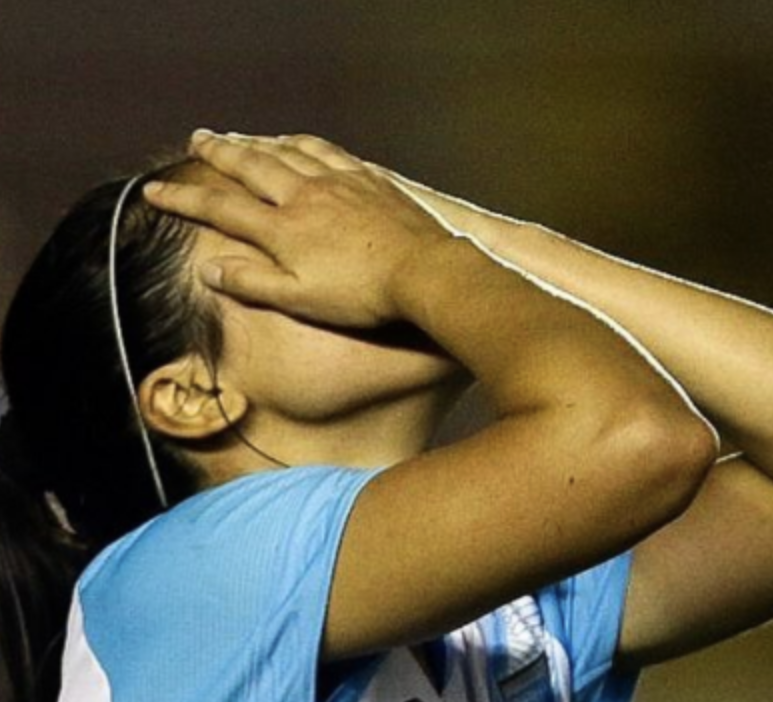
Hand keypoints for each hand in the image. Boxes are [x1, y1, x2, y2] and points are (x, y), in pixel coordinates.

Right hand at [142, 131, 458, 327]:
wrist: (425, 273)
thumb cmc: (363, 296)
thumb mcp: (300, 299)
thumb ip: (251, 282)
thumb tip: (207, 270)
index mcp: (281, 229)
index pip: (219, 208)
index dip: (183, 198)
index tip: (153, 191)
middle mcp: (302, 196)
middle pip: (250, 166)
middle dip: (218, 153)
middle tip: (197, 140)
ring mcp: (337, 183)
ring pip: (285, 152)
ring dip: (255, 142)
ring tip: (236, 136)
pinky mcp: (367, 179)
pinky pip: (325, 151)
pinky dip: (300, 142)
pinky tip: (294, 140)